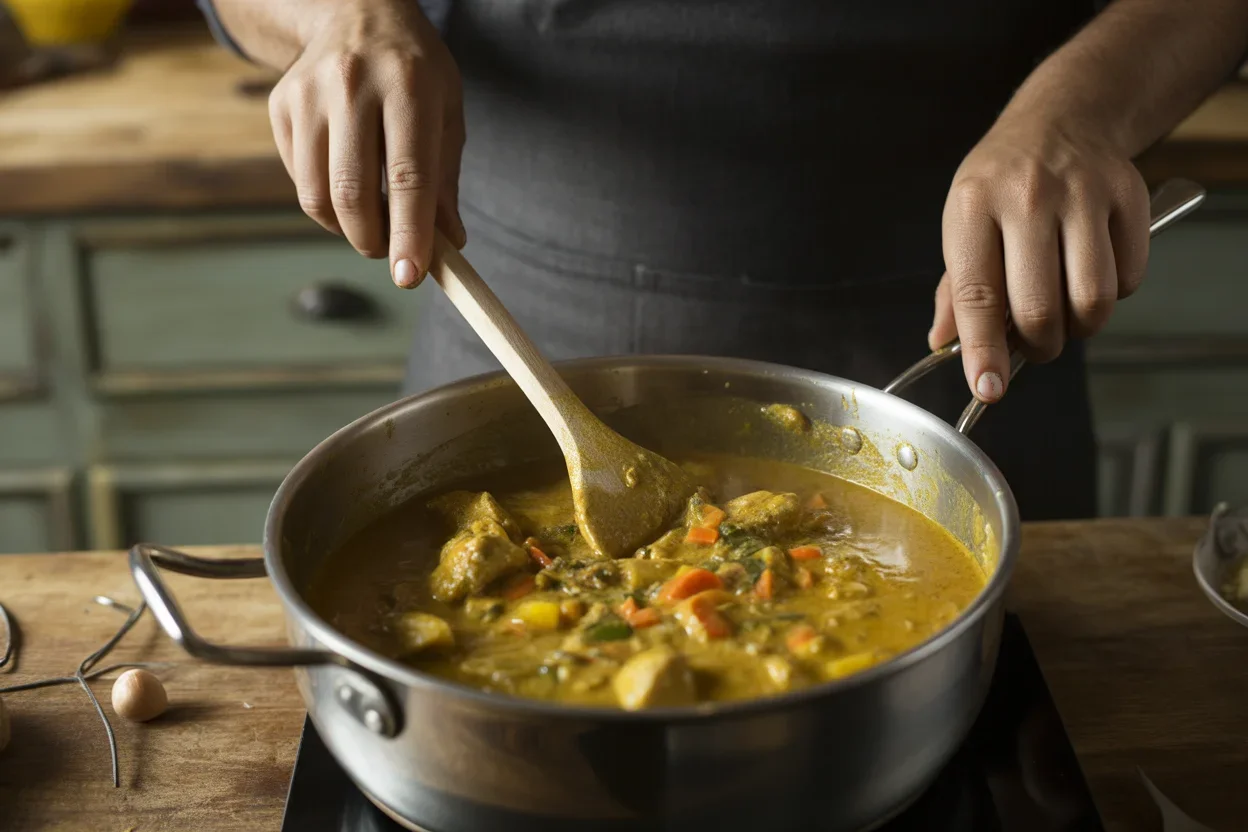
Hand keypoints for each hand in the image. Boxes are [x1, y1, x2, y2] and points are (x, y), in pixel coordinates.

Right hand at [267, 1, 465, 287]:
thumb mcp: (447, 112)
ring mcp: (309, 93)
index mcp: (408, 84)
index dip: (410, 233)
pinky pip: (299, 180)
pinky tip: (346, 186)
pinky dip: (325, 203)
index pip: (408, 176)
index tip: (411, 277)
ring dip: (347, 229)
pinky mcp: (281, 105)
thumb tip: (449, 244)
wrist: (357, 12)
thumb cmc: (415, 72)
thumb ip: (445, 180)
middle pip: (353, 191)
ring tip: (372, 226)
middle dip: (374, 241)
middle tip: (392, 254)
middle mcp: (352, 83)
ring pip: (317, 194)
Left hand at [929, 117, 1150, 401]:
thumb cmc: (1001, 184)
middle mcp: (1028, 197)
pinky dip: (1112, 296)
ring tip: (1064, 315)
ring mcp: (1084, 194)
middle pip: (1039, 308)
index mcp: (973, 207)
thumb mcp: (963, 224)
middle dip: (1037, 346)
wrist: (1060, 120)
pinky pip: (1129, 279)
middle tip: (1034, 344)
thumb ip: (956, 290)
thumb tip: (943, 344)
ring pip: (1091, 300)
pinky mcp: (1130, 197)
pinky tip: (1090, 275)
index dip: (983, 350)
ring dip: (1079, 328)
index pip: (978, 295)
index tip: (987, 389)